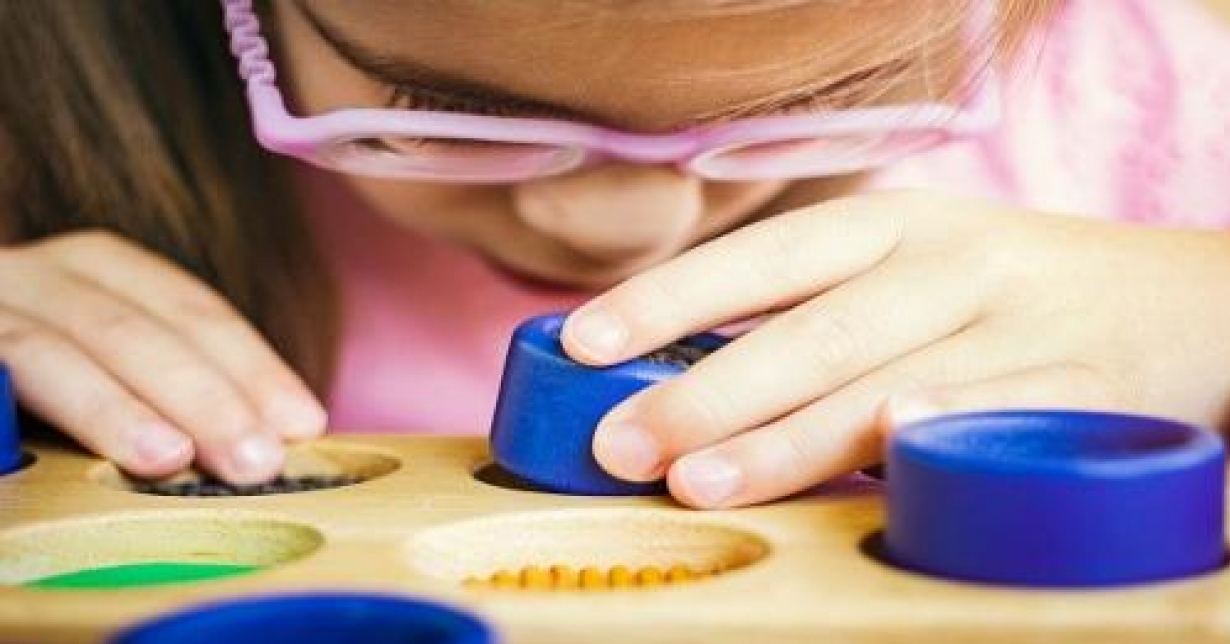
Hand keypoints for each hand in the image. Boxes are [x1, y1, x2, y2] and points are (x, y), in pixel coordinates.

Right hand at [0, 230, 324, 481]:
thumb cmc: (46, 353)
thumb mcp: (112, 352)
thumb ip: (175, 376)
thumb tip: (275, 433)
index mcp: (97, 266)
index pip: (192, 309)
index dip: (251, 365)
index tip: (302, 421)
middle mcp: (38, 272)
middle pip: (134, 327)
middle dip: (204, 394)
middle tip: (257, 459)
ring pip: (53, 350)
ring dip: (114, 407)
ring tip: (171, 458)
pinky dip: (12, 410)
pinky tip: (50, 459)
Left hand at [562, 191, 1229, 507]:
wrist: (1184, 301)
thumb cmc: (1006, 298)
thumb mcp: (914, 272)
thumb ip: (813, 316)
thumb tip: (674, 381)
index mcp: (892, 224)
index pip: (764, 256)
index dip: (670, 297)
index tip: (582, 340)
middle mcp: (948, 262)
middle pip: (809, 328)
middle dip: (703, 391)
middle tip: (617, 442)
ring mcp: (1016, 323)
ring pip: (882, 381)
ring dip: (784, 436)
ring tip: (696, 481)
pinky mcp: (1082, 385)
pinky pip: (997, 415)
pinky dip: (939, 429)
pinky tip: (886, 449)